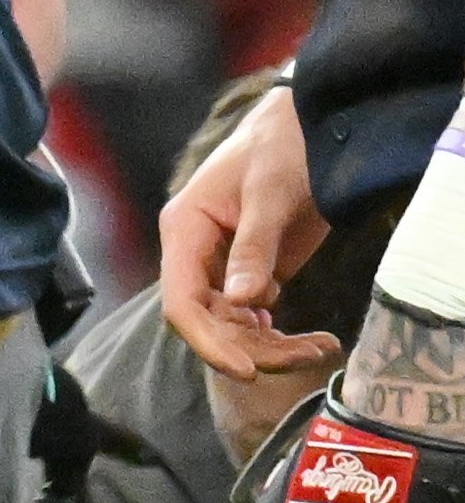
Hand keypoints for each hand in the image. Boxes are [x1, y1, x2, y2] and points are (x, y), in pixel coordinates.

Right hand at [164, 79, 337, 392]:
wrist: (311, 133)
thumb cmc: (280, 151)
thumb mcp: (268, 195)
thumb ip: (254, 247)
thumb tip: (241, 302)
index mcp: (184, 230)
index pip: (181, 301)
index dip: (207, 340)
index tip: (248, 369)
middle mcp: (196, 255)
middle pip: (208, 321)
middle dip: (251, 348)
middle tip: (305, 355)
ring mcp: (223, 266)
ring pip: (233, 327)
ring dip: (273, 347)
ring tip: (321, 347)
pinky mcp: (252, 272)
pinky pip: (255, 319)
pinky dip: (282, 336)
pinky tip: (314, 338)